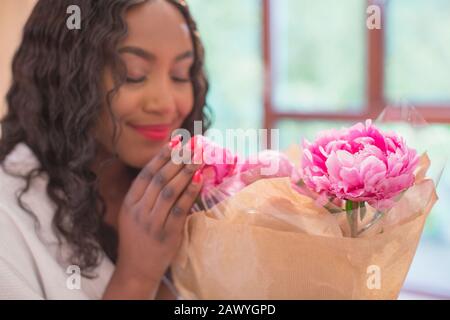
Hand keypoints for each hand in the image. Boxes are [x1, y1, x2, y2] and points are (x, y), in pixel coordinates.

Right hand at [103, 137, 202, 298]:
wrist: (136, 269)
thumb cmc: (137, 238)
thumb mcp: (132, 214)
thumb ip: (144, 194)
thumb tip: (165, 167)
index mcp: (130, 202)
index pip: (146, 174)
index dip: (162, 156)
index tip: (175, 141)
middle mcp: (139, 210)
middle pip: (160, 179)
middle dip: (177, 159)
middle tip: (192, 145)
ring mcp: (153, 223)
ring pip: (170, 191)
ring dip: (186, 171)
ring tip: (198, 157)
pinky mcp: (167, 234)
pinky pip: (180, 209)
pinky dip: (190, 192)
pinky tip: (200, 179)